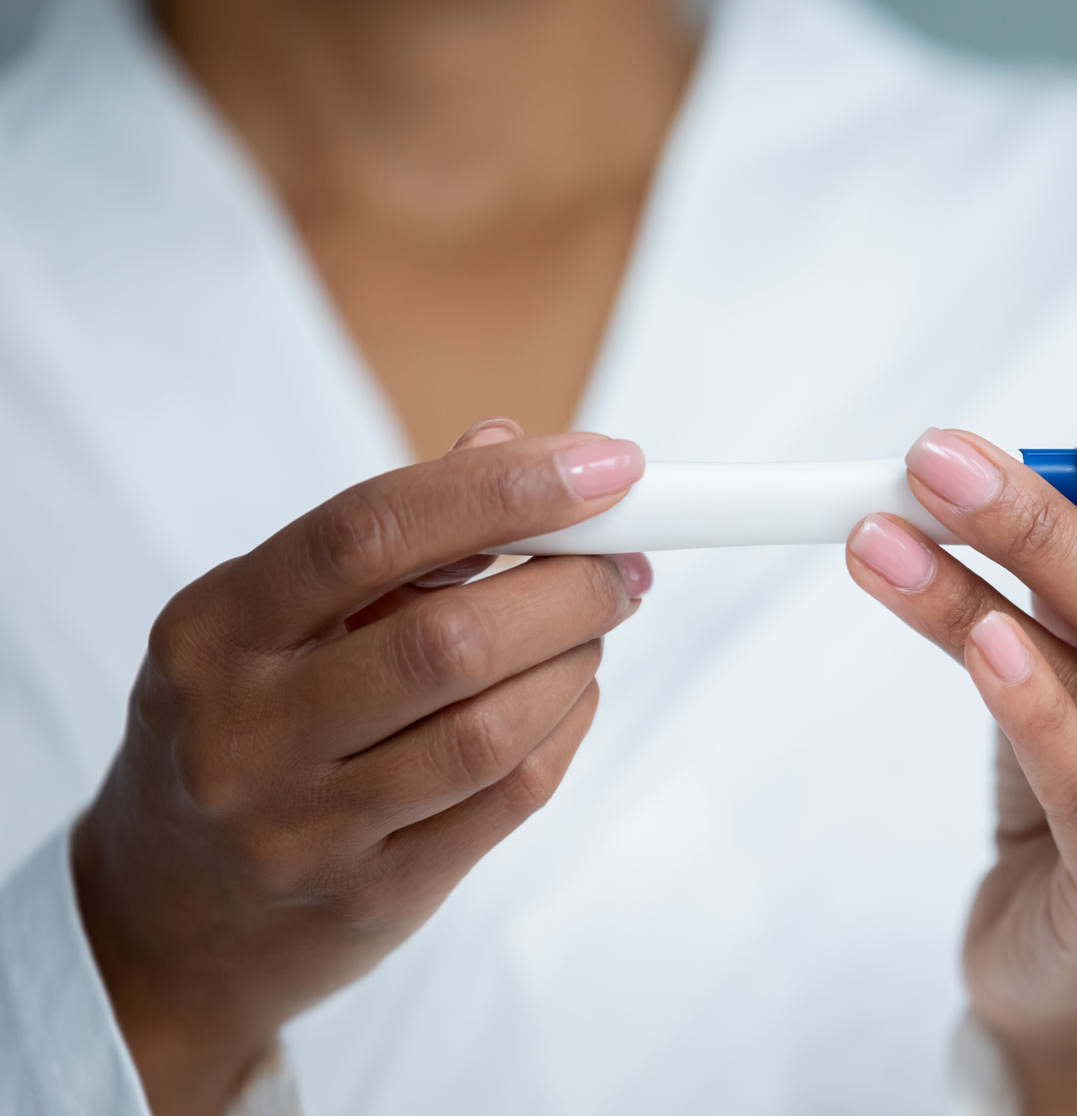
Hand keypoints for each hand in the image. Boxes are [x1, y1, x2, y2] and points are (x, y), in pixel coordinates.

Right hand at [71, 419, 652, 1115]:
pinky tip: (567, 696)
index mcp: (213, 631)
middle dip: (571, 586)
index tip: (607, 466)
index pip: (368, 533)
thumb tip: (510, 444)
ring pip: (494, 728)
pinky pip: (511, 796)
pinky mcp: (374, 895)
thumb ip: (389, 538)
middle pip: (451, 640)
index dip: (502, 491)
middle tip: (622, 561)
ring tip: (593, 628)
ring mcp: (306, 827)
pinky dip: (566, 728)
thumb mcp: (264, 623)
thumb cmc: (243, 731)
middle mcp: (247, 732)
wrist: (163, 923)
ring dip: (577, 660)